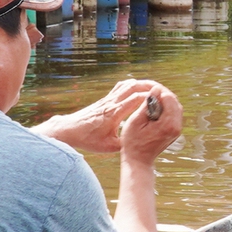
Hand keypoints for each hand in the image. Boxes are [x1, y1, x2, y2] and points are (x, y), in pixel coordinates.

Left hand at [32, 79, 161, 152]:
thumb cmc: (88, 140)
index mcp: (114, 114)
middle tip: (162, 90)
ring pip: (127, 84)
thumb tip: (141, 142)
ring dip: (142, 84)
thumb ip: (125, 143)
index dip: (150, 98)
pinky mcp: (105, 99)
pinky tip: (139, 89)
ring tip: (154, 89)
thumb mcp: (108, 147)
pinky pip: (121, 86)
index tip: (162, 100)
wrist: (69, 130)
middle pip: (133, 86)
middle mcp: (111, 103)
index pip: (135, 99)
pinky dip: (132, 85)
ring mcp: (107, 99)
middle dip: (149, 87)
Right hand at [120, 83, 181, 166]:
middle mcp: (177, 126)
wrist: (138, 161)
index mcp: (168, 124)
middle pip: (174, 100)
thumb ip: (146, 104)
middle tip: (148, 90)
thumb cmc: (133, 143)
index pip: (168, 98)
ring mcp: (177, 129)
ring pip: (175, 106)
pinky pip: (173, 113)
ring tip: (149, 97)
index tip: (147, 87)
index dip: (158, 90)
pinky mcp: (175, 130)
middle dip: (162, 93)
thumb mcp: (136, 121)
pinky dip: (165, 107)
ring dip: (164, 99)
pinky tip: (153, 106)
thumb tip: (155, 90)